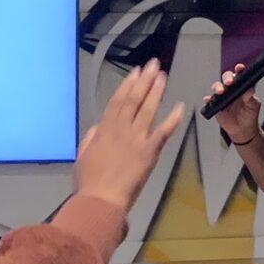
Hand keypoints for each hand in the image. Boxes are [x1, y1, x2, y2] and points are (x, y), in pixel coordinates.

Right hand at [73, 61, 186, 214]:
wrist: (102, 199)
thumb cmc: (89, 181)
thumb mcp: (83, 155)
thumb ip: (91, 137)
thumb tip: (98, 127)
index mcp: (104, 130)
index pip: (117, 101)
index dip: (127, 84)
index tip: (135, 72)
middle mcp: (122, 129)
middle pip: (134, 99)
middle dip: (144, 80)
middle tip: (152, 65)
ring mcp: (137, 139)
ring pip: (148, 110)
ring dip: (156, 91)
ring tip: (163, 76)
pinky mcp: (150, 152)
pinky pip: (164, 132)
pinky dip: (173, 119)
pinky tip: (180, 107)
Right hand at [203, 64, 261, 145]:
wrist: (243, 129)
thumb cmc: (250, 114)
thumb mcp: (253, 105)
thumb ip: (251, 97)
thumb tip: (250, 90)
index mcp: (241, 86)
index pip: (240, 75)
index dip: (239, 69)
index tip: (239, 68)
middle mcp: (231, 88)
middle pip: (226, 78)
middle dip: (227, 78)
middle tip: (229, 83)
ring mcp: (222, 96)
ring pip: (217, 87)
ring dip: (217, 87)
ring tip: (220, 92)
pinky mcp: (216, 104)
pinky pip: (210, 100)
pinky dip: (208, 99)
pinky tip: (208, 100)